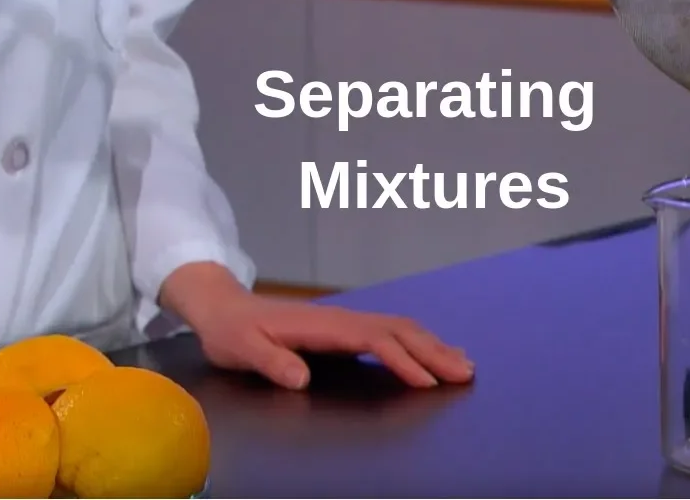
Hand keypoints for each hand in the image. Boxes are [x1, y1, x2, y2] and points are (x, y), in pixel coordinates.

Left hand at [160, 263, 473, 389]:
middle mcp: (342, 319)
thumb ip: (271, 362)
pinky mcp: (346, 329)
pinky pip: (391, 333)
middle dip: (434, 351)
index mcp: (323, 325)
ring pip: (401, 329)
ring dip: (433, 346)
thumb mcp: (241, 348)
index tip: (426, 382)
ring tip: (464, 364)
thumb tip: (300, 378)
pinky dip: (419, 342)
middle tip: (465, 373)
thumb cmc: (232, 331)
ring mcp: (346, 321)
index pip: (374, 340)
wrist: (224, 307)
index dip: (402, 361)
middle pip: (399, 331)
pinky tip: (433, 354)